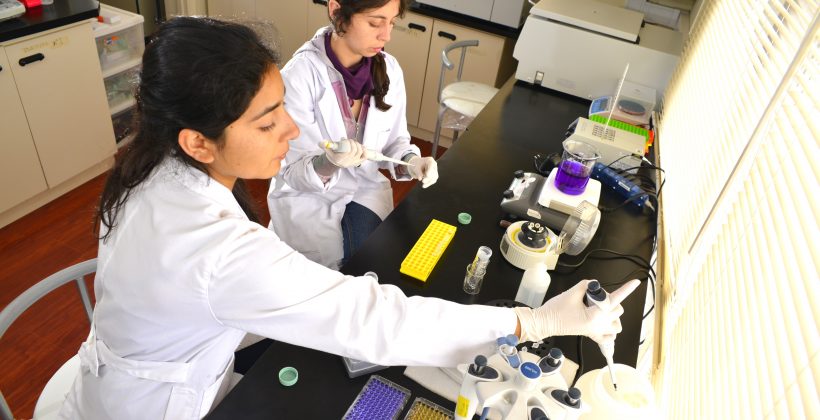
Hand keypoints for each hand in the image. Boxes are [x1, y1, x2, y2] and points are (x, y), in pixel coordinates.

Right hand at [324, 139, 366, 167]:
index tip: (343, 139)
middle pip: (354, 150)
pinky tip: (361, 146)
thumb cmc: (332, 154)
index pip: (347, 151)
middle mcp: (348, 161)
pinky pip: (365, 156)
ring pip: (360, 152)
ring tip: (353, 142)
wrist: (336, 162)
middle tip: (349, 140)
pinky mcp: (358, 161)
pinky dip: (364, 150)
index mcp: (340, 159)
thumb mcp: (327, 150)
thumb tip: (321, 142)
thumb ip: (324, 145)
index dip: (347, 143)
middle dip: (352, 142)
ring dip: (358, 145)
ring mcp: (354, 162)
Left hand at [407, 156, 438, 187]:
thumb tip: (420, 178)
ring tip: (423, 185)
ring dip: (429, 182)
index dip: (430, 170)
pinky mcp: (433, 176)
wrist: (416, 165)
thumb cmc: (416, 164)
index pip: (431, 165)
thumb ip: (418, 172)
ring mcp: (434, 170)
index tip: (427, 175)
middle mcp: (434, 165)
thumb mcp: (415, 167)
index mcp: (430, 160)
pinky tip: (424, 186)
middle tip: (422, 181)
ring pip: (434, 177)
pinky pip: (432, 180)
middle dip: (428, 178)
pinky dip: (428, 183)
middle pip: (433, 172)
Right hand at [513, 279, 640, 342]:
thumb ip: (587, 285)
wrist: (544, 323)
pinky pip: (608, 336)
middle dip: (609, 300)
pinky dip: (609, 331)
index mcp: (595, 315)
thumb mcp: (571, 292)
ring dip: (612, 315)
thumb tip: (595, 285)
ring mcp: (596, 331)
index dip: (626, 289)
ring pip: (617, 324)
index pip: (614, 299)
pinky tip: (603, 324)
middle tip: (593, 296)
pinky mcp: (591, 334)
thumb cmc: (555, 310)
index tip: (635, 283)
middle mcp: (598, 325)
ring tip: (600, 309)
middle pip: (617, 309)